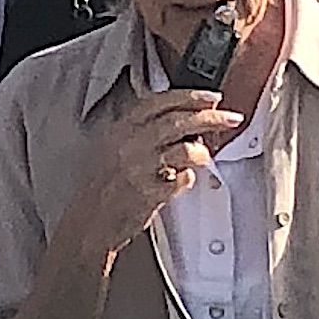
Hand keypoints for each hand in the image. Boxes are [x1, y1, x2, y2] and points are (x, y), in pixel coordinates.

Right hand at [70, 89, 242, 255]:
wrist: (89, 222)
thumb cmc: (102, 187)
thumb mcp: (112, 147)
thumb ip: (141, 130)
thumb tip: (180, 118)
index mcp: (120, 128)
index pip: (160, 101)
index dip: (190, 96)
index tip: (211, 96)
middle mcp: (129, 144)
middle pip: (179, 121)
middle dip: (210, 116)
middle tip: (229, 118)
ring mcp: (140, 168)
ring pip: (186, 149)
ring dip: (202, 152)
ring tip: (203, 157)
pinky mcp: (151, 193)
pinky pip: (183, 180)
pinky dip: (187, 179)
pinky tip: (178, 182)